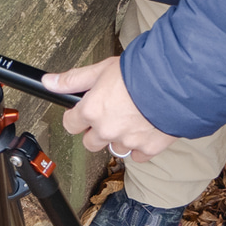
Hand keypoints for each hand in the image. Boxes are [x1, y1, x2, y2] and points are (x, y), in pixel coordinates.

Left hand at [41, 55, 177, 160]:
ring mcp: (128, 142)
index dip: (76, 117)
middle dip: (96, 131)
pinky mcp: (148, 149)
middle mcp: (106, 130)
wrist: (176, 82)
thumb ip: (74, 79)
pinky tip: (145, 128)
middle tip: (110, 114)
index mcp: (92, 111)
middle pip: (90, 142)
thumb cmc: (139, 72)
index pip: (70, 124)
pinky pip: (138, 155)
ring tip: (132, 118)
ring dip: (119, 137)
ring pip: (115, 147)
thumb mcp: (102, 69)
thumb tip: (49, 82)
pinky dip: (140, 146)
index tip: (83, 112)